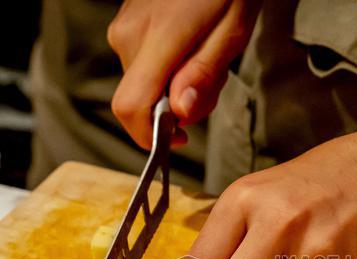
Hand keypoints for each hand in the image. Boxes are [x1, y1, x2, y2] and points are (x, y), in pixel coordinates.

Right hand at [107, 0, 260, 146]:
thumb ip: (203, 75)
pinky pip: (143, 64)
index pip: (131, 107)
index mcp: (157, 38)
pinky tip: (193, 46)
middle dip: (178, 106)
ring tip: (207, 56)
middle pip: (142, 100)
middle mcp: (130, 34)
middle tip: (213, 80)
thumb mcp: (231, 34)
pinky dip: (169, 68)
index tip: (179, 138)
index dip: (150, 136)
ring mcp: (124, 27)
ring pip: (144, 84)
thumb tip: (181, 113)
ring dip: (177, 86)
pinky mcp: (127, 23)